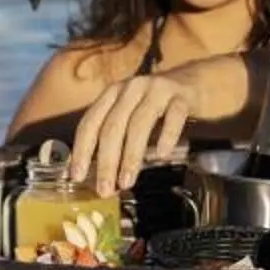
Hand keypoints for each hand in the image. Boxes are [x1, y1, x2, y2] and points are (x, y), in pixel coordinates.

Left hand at [69, 71, 199, 196]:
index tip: (77, 176)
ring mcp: (157, 90)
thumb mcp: (129, 112)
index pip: (90, 122)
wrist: (192, 81)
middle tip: (104, 188)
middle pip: (113, 126)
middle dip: (106, 161)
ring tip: (127, 181)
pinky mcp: (182, 96)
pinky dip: (166, 136)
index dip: (82, 150)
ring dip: (131, 156)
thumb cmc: (155, 104)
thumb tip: (101, 175)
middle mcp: (131, 89)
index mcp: (112, 94)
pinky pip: (173, 116)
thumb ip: (115, 135)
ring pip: (139, 123)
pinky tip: (162, 154)